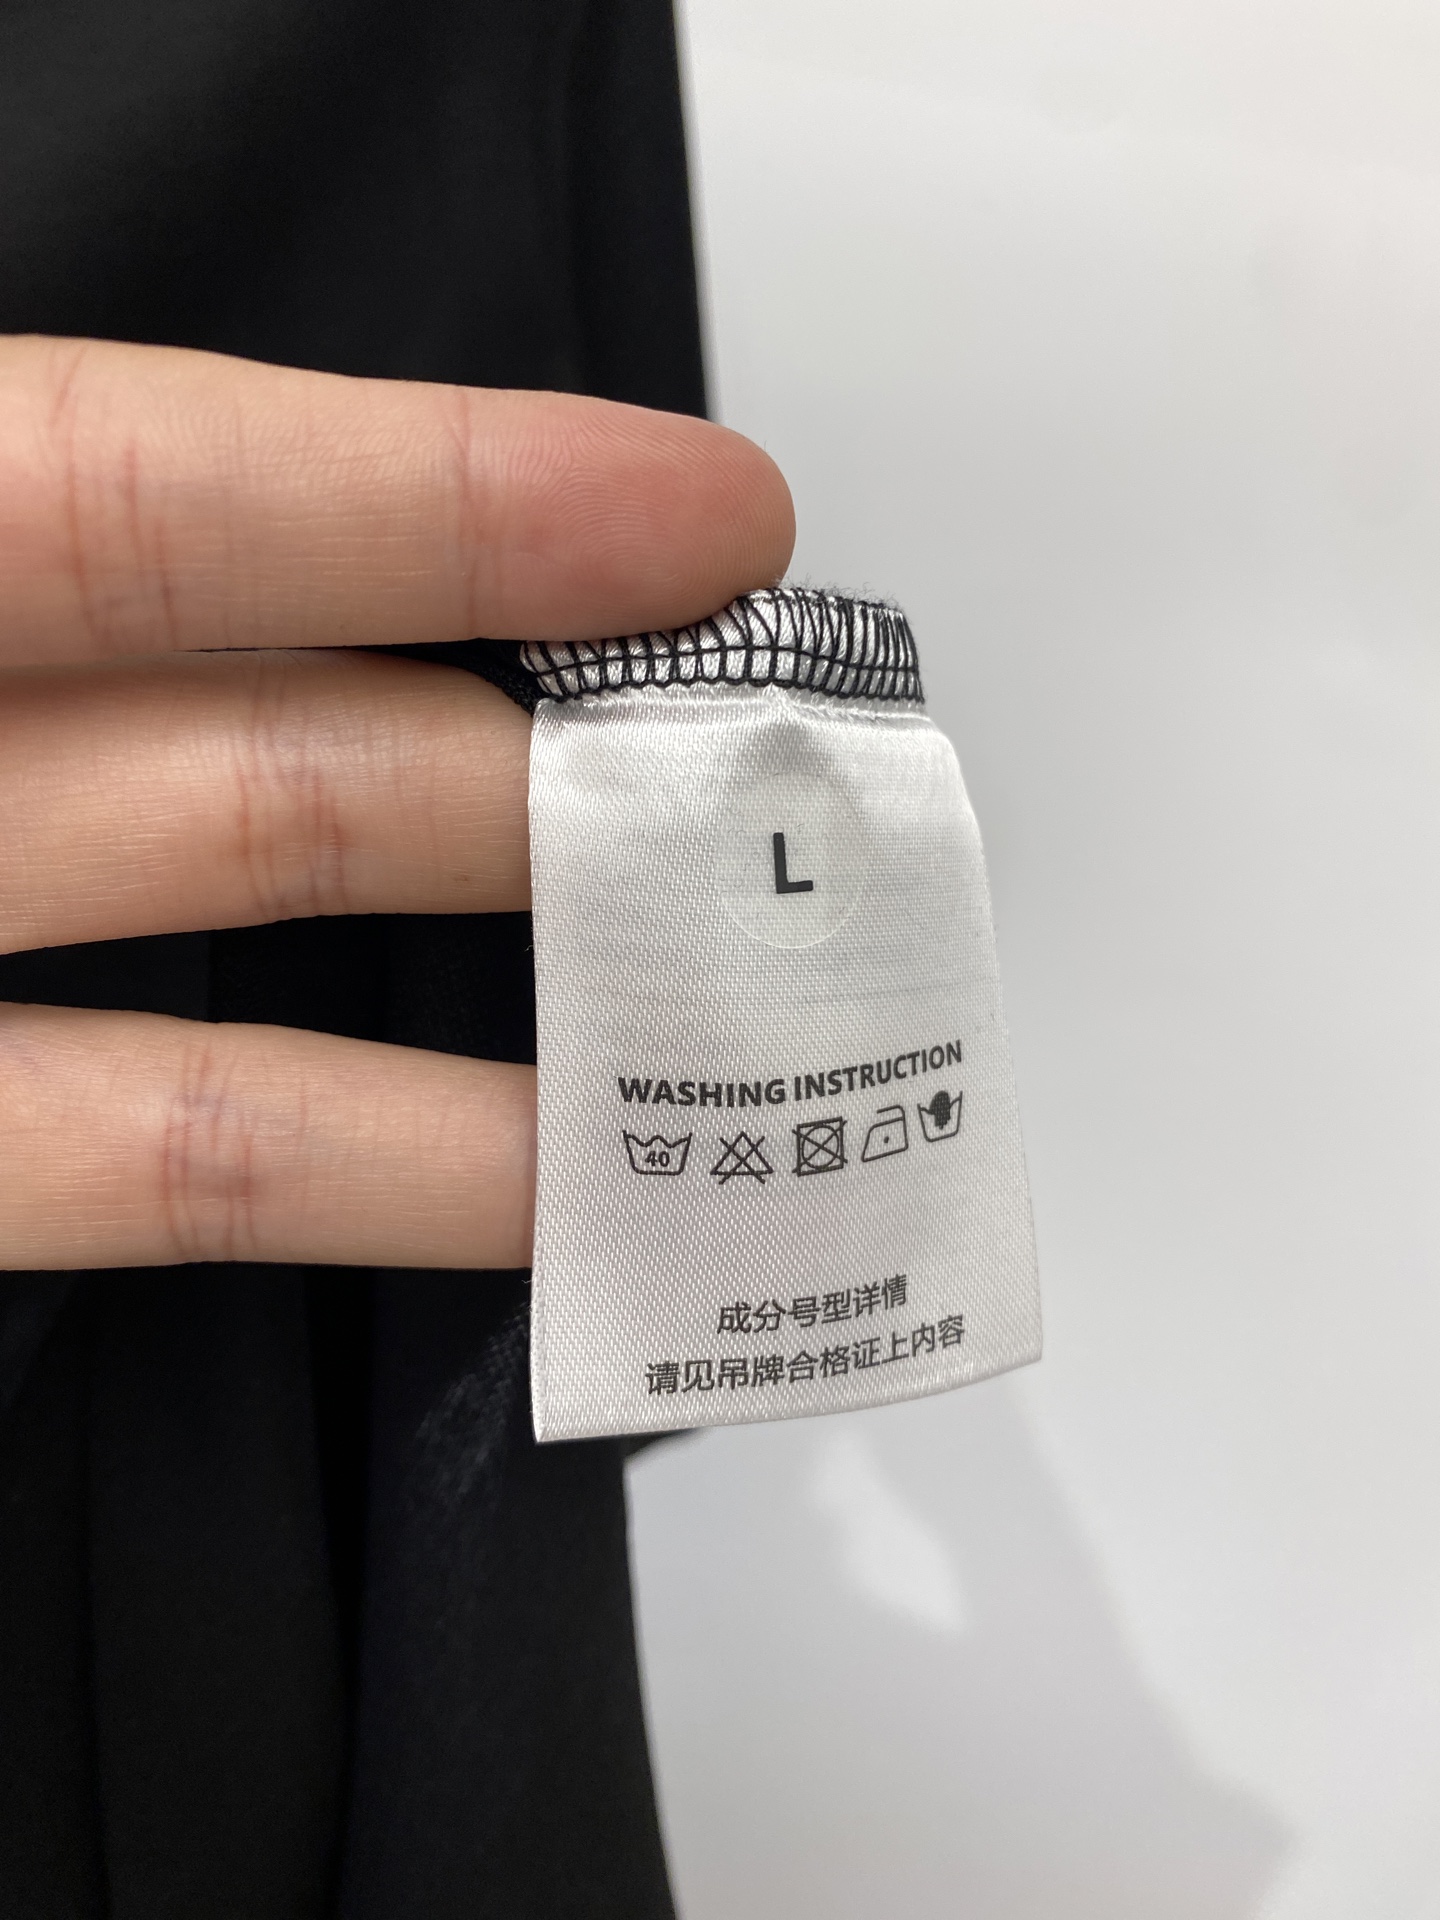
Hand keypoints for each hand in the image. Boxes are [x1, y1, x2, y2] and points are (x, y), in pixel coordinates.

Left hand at [0, 337, 792, 1271]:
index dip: (436, 492)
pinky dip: (366, 1171)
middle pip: (267, 712)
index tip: (700, 518)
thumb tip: (236, 500)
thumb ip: (29, 518)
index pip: (140, 483)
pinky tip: (540, 1178)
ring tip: (724, 983)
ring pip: (248, 936)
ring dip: (508, 965)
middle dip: (544, 737)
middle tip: (766, 779)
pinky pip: (162, 1153)